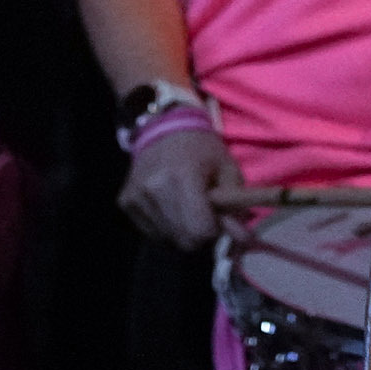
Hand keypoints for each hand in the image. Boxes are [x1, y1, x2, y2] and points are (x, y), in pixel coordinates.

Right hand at [117, 121, 253, 249]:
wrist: (163, 129)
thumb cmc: (202, 150)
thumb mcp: (228, 171)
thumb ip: (237, 206)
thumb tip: (245, 240)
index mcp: (182, 178)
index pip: (200, 231)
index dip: (214, 230)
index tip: (217, 219)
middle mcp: (153, 189)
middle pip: (183, 240)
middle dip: (199, 235)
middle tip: (204, 216)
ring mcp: (136, 197)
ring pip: (167, 239)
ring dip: (181, 231)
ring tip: (186, 209)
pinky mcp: (125, 202)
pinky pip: (151, 232)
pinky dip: (164, 227)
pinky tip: (169, 208)